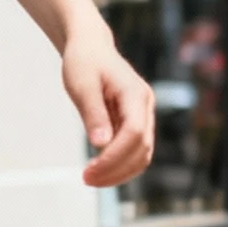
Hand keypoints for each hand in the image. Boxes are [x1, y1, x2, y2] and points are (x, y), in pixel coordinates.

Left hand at [63, 32, 155, 187]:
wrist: (90, 47)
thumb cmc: (84, 62)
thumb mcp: (82, 85)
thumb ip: (93, 113)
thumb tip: (101, 144)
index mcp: (135, 94)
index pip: (134, 133)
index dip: (114, 156)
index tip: (90, 170)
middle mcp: (145, 105)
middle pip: (142, 148)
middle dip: (116, 169)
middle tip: (86, 179)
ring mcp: (143, 114)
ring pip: (142, 153)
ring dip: (120, 171)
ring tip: (91, 178)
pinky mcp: (135, 121)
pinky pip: (134, 149)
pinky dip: (120, 163)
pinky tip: (98, 168)